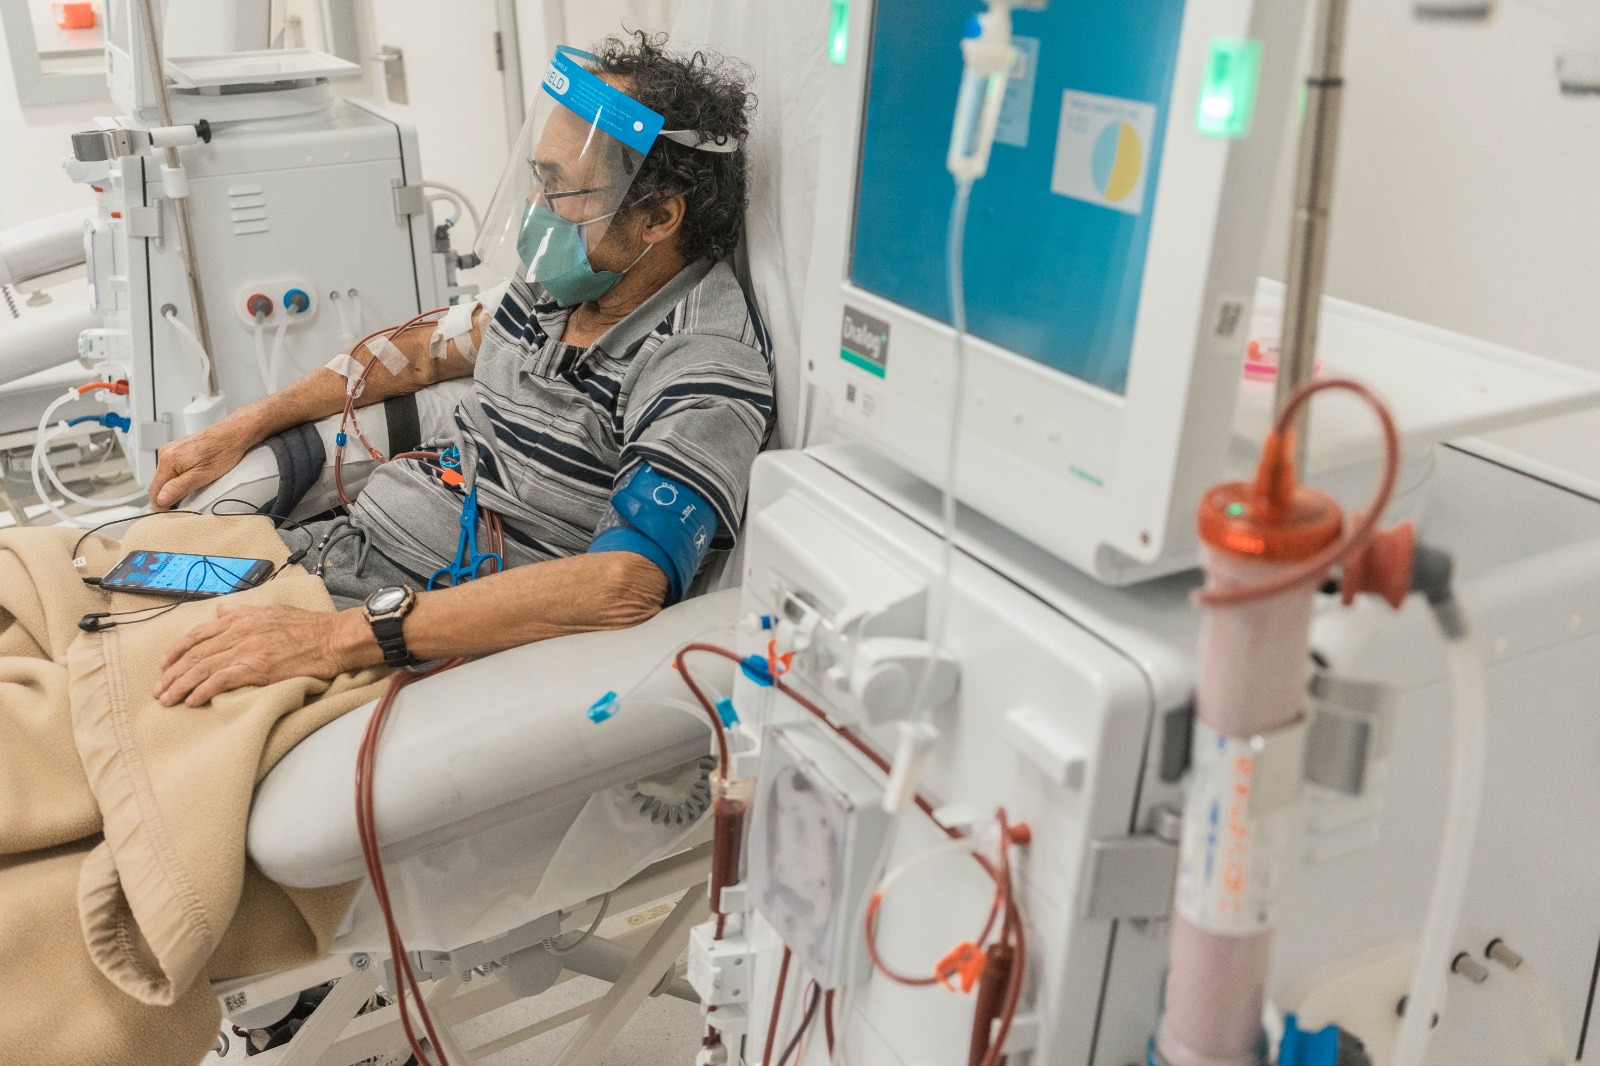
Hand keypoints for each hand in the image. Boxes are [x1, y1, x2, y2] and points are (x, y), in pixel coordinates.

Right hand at [148, 417, 256, 509]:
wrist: (233, 434)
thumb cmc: (223, 451)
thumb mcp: (202, 476)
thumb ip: (179, 488)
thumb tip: (161, 500)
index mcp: (168, 460)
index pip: (154, 491)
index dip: (161, 506)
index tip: (171, 514)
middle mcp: (166, 453)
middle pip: (157, 484)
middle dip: (166, 498)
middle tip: (182, 507)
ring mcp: (171, 450)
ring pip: (164, 477)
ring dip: (172, 488)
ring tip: (188, 494)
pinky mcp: (178, 450)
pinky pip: (171, 469)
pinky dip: (177, 479)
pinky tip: (189, 482)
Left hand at [155, 604, 377, 706]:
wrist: (332, 638)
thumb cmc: (309, 626)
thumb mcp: (272, 610)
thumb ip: (243, 612)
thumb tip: (220, 611)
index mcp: (241, 620)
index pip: (198, 634)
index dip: (177, 650)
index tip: (164, 664)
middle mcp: (239, 633)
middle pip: (195, 654)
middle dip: (172, 674)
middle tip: (158, 690)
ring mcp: (246, 651)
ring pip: (203, 668)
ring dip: (181, 685)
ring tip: (167, 700)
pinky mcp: (256, 668)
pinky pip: (221, 680)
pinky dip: (203, 691)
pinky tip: (192, 701)